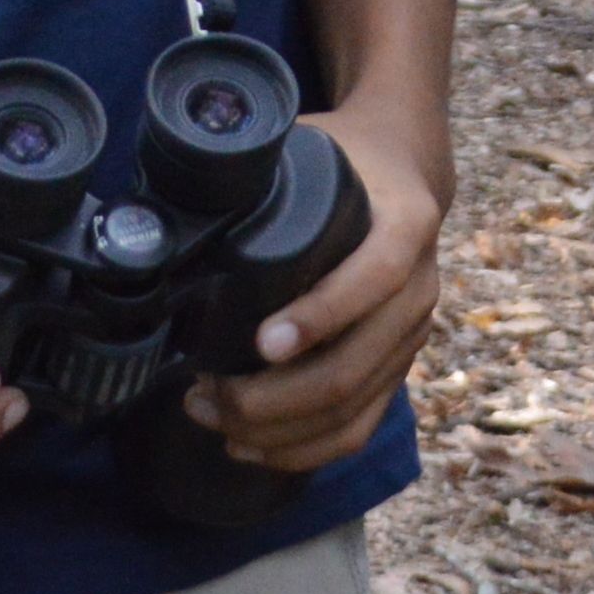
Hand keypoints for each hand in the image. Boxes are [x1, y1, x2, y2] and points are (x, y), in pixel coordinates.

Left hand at [188, 118, 443, 474]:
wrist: (402, 167)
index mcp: (407, 225)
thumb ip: (262, 170)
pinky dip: (304, 449)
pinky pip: (358, 427)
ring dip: (276, 429)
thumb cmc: (344, 155)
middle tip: (203, 392)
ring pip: (351, 409)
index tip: (260, 342)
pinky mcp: (397, 366)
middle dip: (271, 397)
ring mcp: (412, 335)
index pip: (375, 277)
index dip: (320, 316)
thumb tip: (174, 205)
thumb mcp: (313, 143)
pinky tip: (250, 446)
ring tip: (210, 415)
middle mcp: (419, 288)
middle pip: (353, 367)